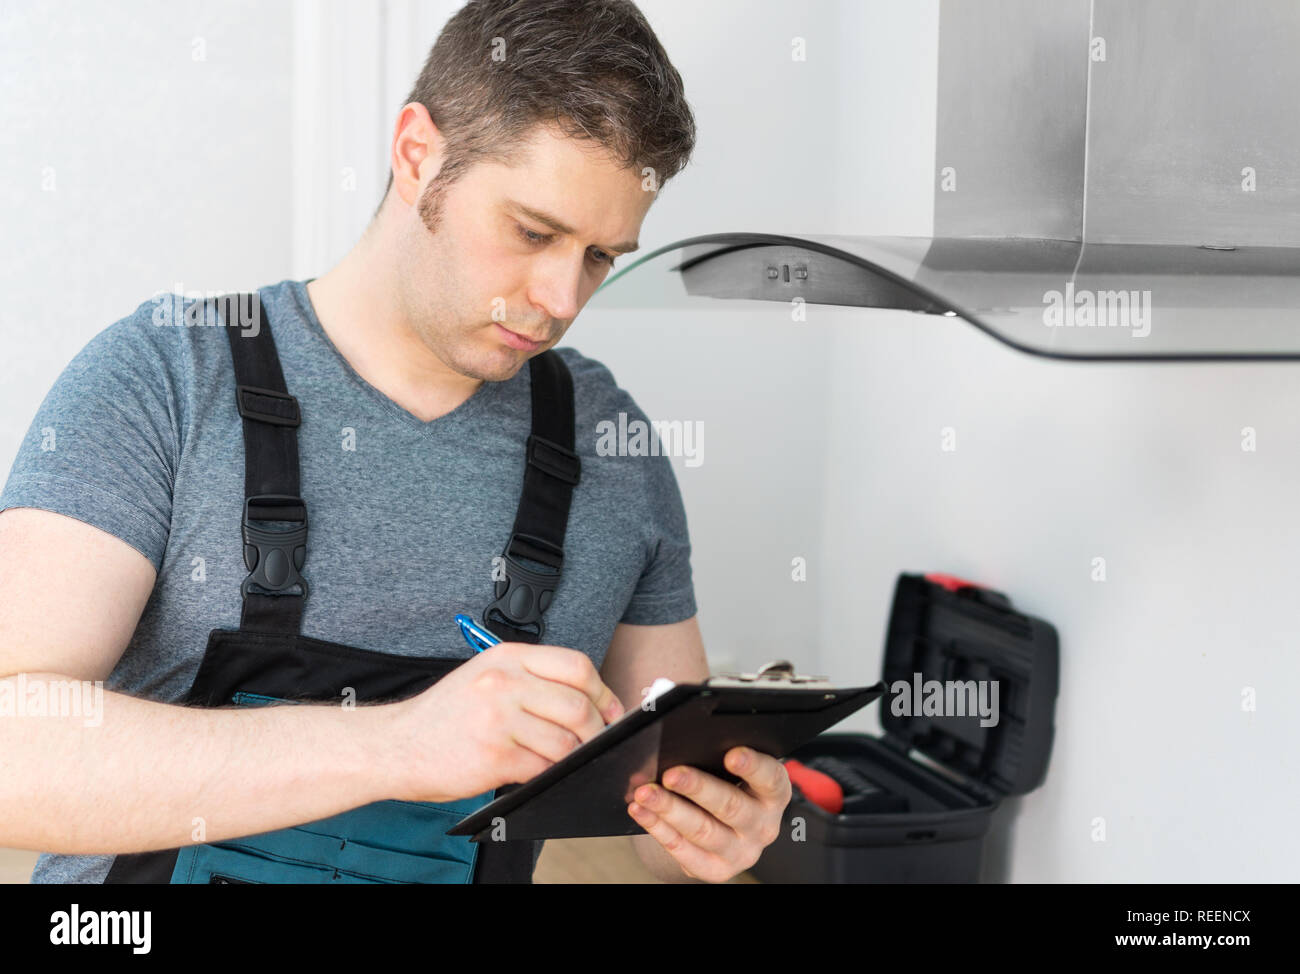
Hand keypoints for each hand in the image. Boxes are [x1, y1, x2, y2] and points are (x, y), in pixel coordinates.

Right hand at [390, 641, 624, 802]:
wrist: (395, 745)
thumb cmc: (445, 715)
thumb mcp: (486, 676)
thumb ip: (532, 680)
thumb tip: (590, 700)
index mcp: (507, 657)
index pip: (577, 666)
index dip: (603, 692)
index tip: (610, 710)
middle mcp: (504, 683)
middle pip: (578, 705)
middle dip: (596, 730)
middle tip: (595, 742)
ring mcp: (498, 719)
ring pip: (565, 741)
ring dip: (573, 756)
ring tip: (564, 759)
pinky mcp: (493, 757)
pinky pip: (542, 768)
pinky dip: (548, 774)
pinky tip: (537, 771)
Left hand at [627, 747, 791, 881]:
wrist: (722, 829)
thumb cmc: (727, 785)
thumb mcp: (732, 769)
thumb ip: (716, 752)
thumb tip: (681, 737)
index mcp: (774, 793)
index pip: (770, 778)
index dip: (752, 766)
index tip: (731, 755)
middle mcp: (763, 825)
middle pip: (730, 806)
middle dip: (697, 788)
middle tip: (671, 774)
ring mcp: (741, 851)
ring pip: (703, 830)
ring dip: (670, 810)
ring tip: (645, 793)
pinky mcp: (716, 869)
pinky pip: (683, 850)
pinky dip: (659, 828)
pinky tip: (641, 811)